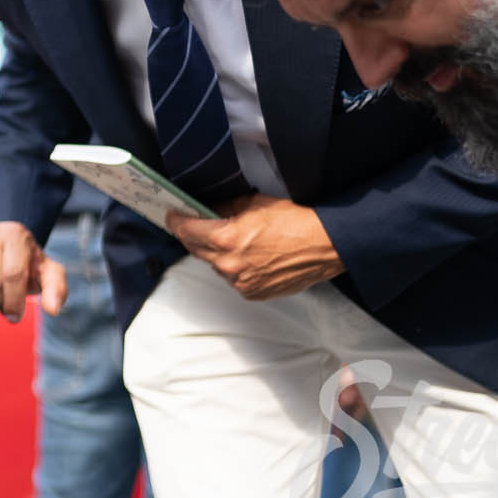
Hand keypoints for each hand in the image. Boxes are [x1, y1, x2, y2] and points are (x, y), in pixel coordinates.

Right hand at [0, 221, 65, 322]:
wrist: (6, 247)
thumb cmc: (28, 262)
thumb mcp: (48, 272)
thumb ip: (56, 289)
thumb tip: (53, 309)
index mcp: (15, 234)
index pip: (12, 274)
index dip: (15, 300)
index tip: (17, 316)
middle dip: (2, 302)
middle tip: (9, 306)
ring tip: (0, 294)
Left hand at [167, 194, 344, 299]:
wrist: (325, 245)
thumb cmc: (295, 221)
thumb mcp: (254, 203)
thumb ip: (225, 208)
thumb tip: (208, 210)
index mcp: (225, 238)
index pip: (186, 230)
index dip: (176, 221)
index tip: (171, 216)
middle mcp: (228, 264)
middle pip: (195, 249)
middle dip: (193, 236)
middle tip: (195, 226)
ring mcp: (240, 282)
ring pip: (214, 266)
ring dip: (216, 254)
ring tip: (233, 242)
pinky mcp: (253, 293)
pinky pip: (232, 280)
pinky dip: (234, 269)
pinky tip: (248, 257)